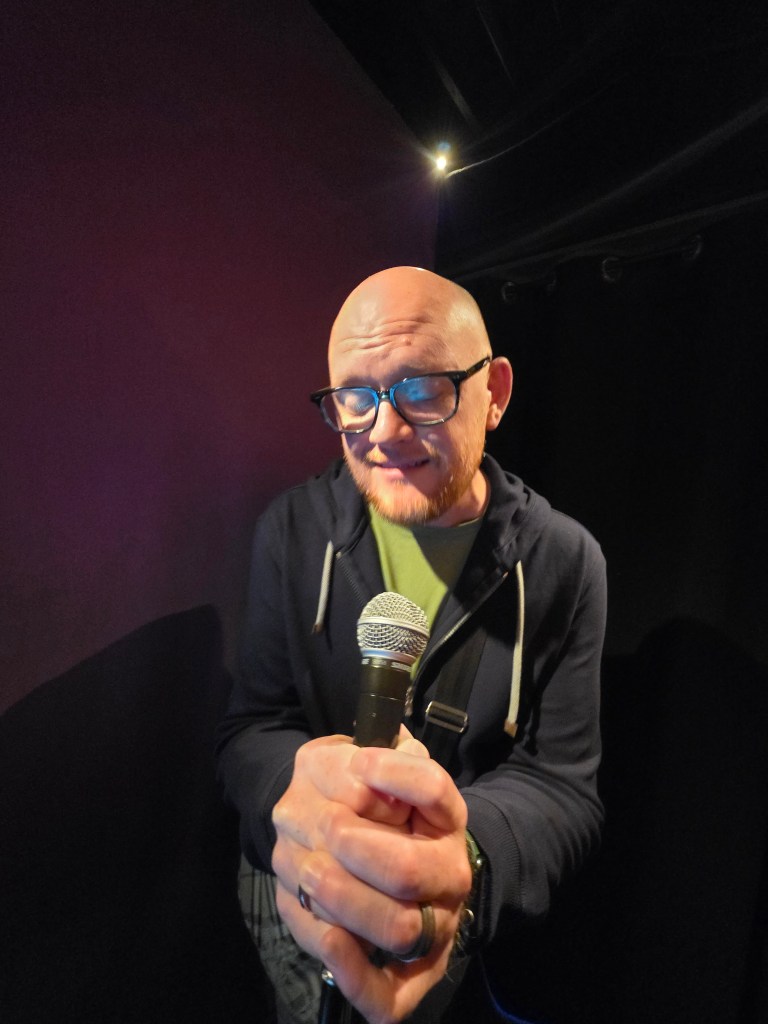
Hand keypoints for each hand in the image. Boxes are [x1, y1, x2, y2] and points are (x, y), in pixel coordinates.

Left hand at [272, 729, 471, 1022]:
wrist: (384, 856)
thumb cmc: (372, 808)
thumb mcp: (370, 769)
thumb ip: (366, 765)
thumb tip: (361, 771)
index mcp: (445, 819)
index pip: (432, 789)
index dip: (394, 775)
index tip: (361, 763)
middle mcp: (448, 873)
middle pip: (407, 869)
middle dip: (352, 847)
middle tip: (325, 827)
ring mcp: (431, 926)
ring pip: (396, 927)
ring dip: (338, 896)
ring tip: (309, 868)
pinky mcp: (407, 977)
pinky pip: (387, 995)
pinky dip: (352, 968)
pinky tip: (332, 939)